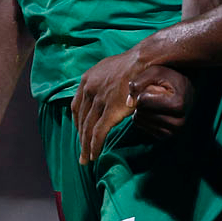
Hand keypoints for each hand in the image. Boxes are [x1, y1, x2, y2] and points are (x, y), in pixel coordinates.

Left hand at [71, 50, 144, 164]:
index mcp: (87, 79)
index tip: (80, 131)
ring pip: (87, 128)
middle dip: (80, 137)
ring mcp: (99, 100)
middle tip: (81, 151)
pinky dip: (94, 146)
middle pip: (81, 119)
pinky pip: (98, 133)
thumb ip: (103, 81)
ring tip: (86, 159)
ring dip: (85, 146)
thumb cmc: (133, 63)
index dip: (78, 121)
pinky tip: (94, 156)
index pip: (77, 106)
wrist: (144, 60)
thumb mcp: (110, 68)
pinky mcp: (111, 110)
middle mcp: (89, 89)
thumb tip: (104, 90)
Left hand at [129, 65, 194, 138]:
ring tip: (152, 101)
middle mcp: (179, 121)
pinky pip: (143, 127)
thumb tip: (128, 103)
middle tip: (152, 94)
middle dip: (141, 101)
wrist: (185, 88)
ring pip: (141, 121)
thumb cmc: (169, 78)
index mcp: (178, 104)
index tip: (152, 87)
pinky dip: (143, 118)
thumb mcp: (155, 71)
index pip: (143, 101)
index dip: (142, 92)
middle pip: (142, 112)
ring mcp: (174, 130)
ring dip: (140, 110)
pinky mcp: (167, 135)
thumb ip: (139, 82)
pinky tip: (150, 110)